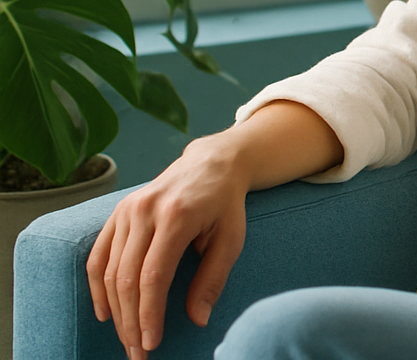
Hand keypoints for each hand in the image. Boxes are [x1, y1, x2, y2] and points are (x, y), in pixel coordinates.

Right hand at [86, 136, 249, 358]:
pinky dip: (97, 287)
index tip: (151, 344)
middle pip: (126, 278)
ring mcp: (126, 210)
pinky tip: (105, 313)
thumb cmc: (225, 205)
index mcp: (176, 216)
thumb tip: (198, 319)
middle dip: (130, 321)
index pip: (153, 276)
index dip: (149, 314)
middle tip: (138, 353)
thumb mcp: (232, 238)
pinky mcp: (116, 213)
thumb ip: (213, 278)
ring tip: (128, 339)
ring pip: (108, 271)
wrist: (211, 164)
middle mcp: (145, 211)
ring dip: (115, 311)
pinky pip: (98, 255)